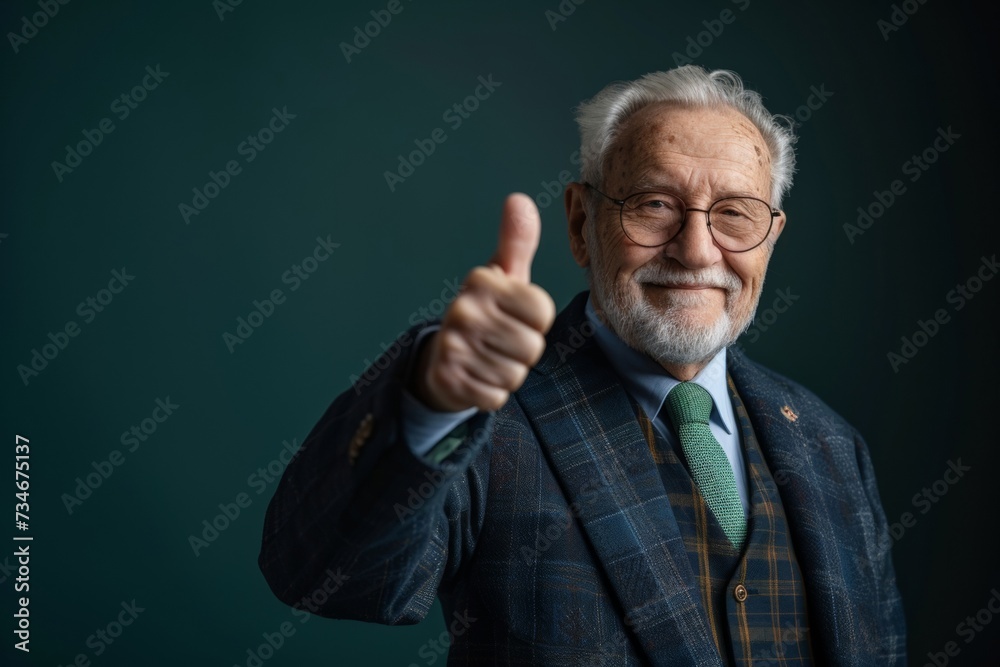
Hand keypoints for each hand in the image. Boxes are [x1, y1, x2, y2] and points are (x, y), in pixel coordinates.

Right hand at [411, 193, 555, 411]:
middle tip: (500, 340)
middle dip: (522, 350)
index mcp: (482, 281)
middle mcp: (463, 309)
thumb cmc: (486, 311)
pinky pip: (496, 396)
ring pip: (515, 374)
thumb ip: (516, 241)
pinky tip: (477, 376)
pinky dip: (491, 392)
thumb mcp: (502, 275)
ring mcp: (452, 344)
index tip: (515, 314)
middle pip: (532, 347)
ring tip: (488, 357)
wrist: (443, 356)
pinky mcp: (448, 378)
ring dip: (508, 372)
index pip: (543, 313)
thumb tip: (519, 199)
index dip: (536, 320)